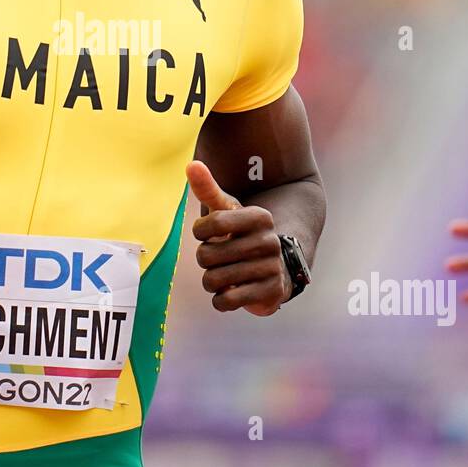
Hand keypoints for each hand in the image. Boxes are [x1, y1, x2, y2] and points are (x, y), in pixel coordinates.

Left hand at [187, 160, 290, 315]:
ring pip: (213, 280)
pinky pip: (227, 301)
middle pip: (207, 256)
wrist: (275, 268)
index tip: (208, 233)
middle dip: (205, 259)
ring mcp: (272, 268)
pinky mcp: (271, 293)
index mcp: (259, 217)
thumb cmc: (241, 235)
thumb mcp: (227, 210)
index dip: (200, 231)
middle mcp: (269, 241)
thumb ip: (208, 188)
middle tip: (218, 257)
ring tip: (223, 274)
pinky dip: (220, 300)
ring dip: (211, 281)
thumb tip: (191, 165)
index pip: (212, 224)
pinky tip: (229, 292)